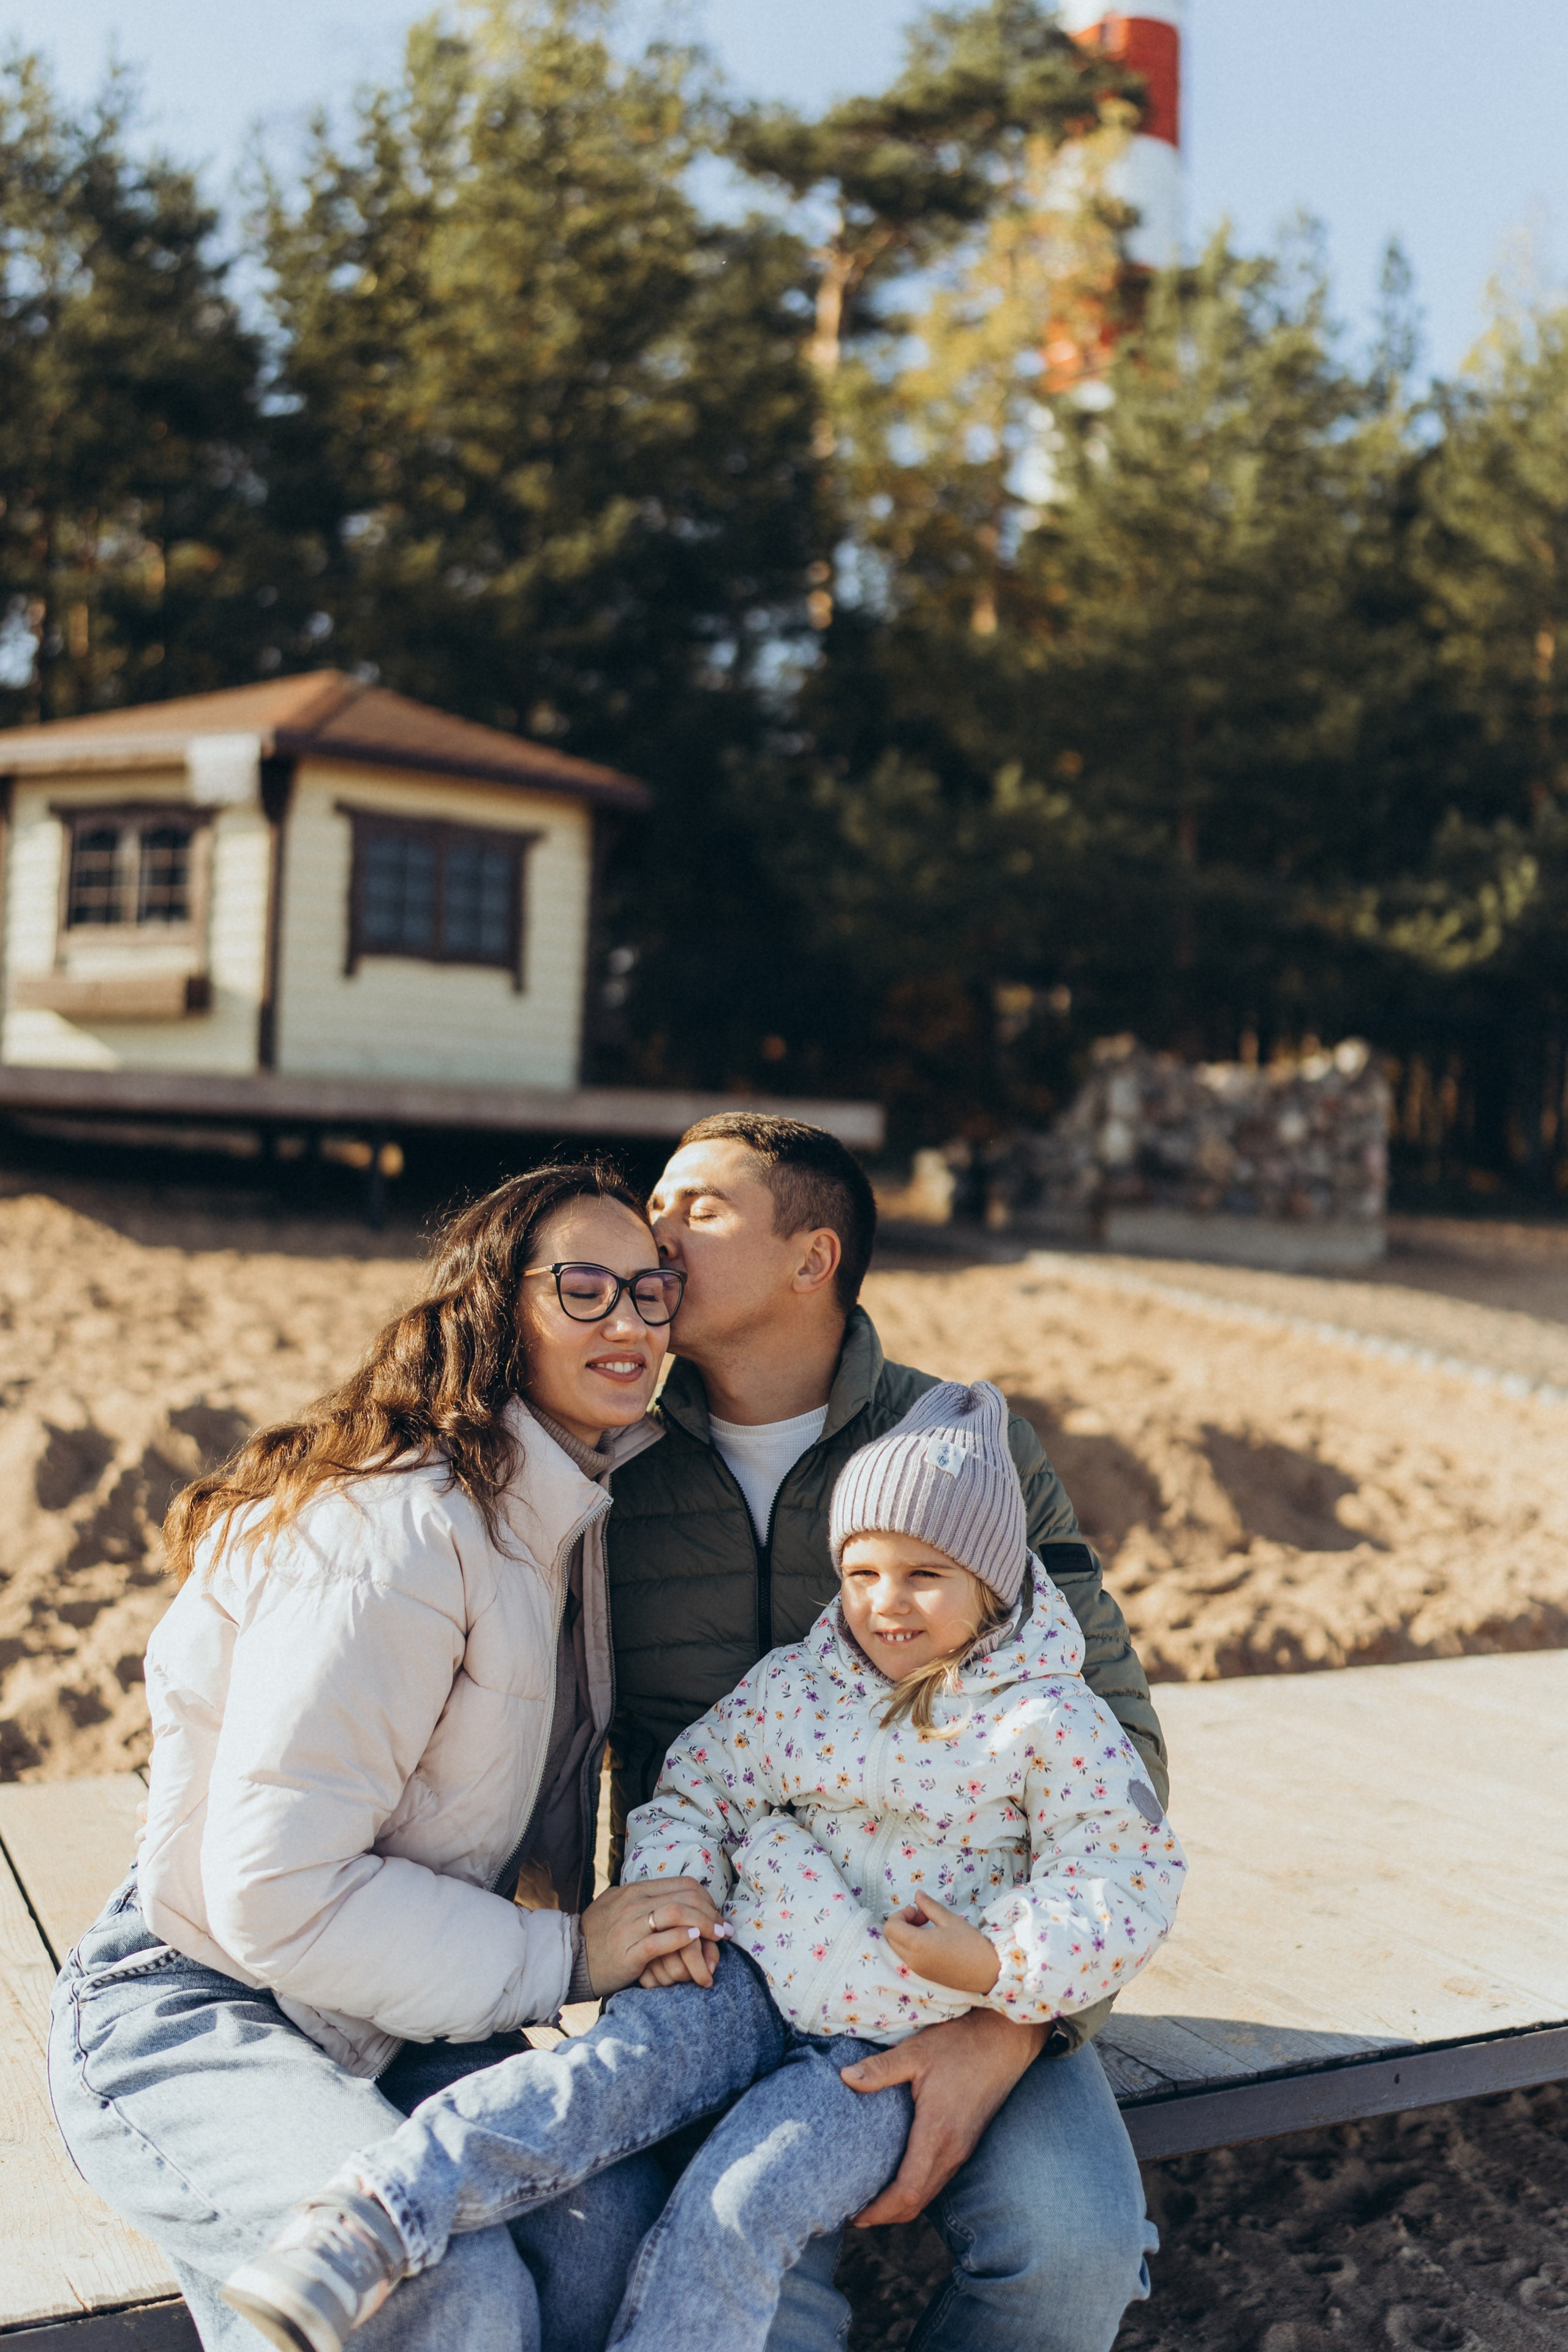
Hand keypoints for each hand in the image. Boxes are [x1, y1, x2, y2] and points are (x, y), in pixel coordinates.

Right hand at [580, 1878, 727, 1996]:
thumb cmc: (597, 1936)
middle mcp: (632, 1903)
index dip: (706, 1899)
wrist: (570, 1960)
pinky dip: (682, 1937)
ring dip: (703, 1924)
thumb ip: (642, 1899)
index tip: (717, 1915)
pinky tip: (696, 1938)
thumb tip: (672, 1896)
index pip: (682, 1885)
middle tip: (724, 1930)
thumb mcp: (617, 1906)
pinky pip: (660, 1941)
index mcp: (633, 1891)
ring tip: (718, 1937)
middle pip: (684, 1897)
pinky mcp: (628, 1952)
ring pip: (675, 1914)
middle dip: (711, 1912)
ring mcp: (629, 1927)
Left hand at [840, 2008, 1048, 2226]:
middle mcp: (954, 2150)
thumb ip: (881, 2069)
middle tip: (853, 2214)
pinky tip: (899, 2178)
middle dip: (886, 2215)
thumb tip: (844, 2078)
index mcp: (938, 2132)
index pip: (908, 2191)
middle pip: (918, 2202)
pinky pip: (940, 2179)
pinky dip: (917, 2190)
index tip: (854, 2216)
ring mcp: (964, 2149)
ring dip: (901, 2205)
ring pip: (930, 2193)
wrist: (1006, 2040)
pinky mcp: (968, 2143)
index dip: (880, 2210)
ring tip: (871, 2201)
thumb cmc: (960, 2043)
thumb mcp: (916, 2052)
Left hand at [882, 1890, 1000, 1993]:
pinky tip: (931, 1940)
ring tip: (928, 1928)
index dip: (901, 1914)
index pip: (891, 1927)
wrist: (988, 1972)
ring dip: (906, 1934)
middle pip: (891, 1938)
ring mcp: (917, 1970)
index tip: (920, 1912)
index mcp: (917, 1945)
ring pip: (897, 1948)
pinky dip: (911, 1946)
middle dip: (902, 1923)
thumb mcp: (949, 1920)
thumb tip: (917, 1894)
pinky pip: (907, 1958)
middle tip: (923, 1918)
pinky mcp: (924, 1975)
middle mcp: (912, 1960)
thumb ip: (929, 1906)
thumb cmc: (971, 1944)